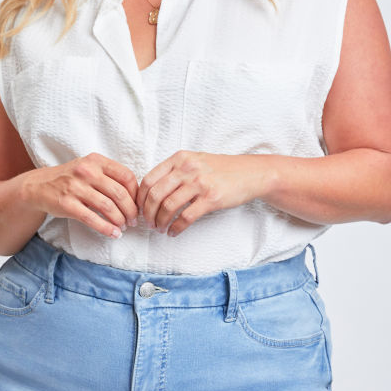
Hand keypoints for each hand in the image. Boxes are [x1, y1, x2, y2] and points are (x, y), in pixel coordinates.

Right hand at [20, 153, 139, 238]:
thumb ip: (109, 176)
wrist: (39, 186)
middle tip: (133, 220)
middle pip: (119, 193)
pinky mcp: (67, 204)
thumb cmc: (71, 178)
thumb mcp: (89, 168)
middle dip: (130, 210)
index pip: (126, 176)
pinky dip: (106, 228)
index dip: (135, 193)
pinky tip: (113, 234)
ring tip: (123, 227)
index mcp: (96, 161)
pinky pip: (92, 219)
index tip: (137, 204)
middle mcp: (87, 171)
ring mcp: (76, 187)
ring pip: (108, 207)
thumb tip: (135, 196)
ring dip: (120, 220)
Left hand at [136, 151, 270, 237]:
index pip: (149, 179)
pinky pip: (186, 217)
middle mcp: (187, 169)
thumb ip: (174, 171)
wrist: (251, 173)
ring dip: (160, 222)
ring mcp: (200, 183)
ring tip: (160, 229)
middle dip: (148, 213)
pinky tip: (174, 232)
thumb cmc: (221, 169)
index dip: (140, 198)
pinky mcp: (211, 199)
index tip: (139, 209)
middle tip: (148, 223)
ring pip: (168, 207)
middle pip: (155, 195)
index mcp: (179, 158)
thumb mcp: (195, 161)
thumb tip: (150, 191)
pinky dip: (176, 228)